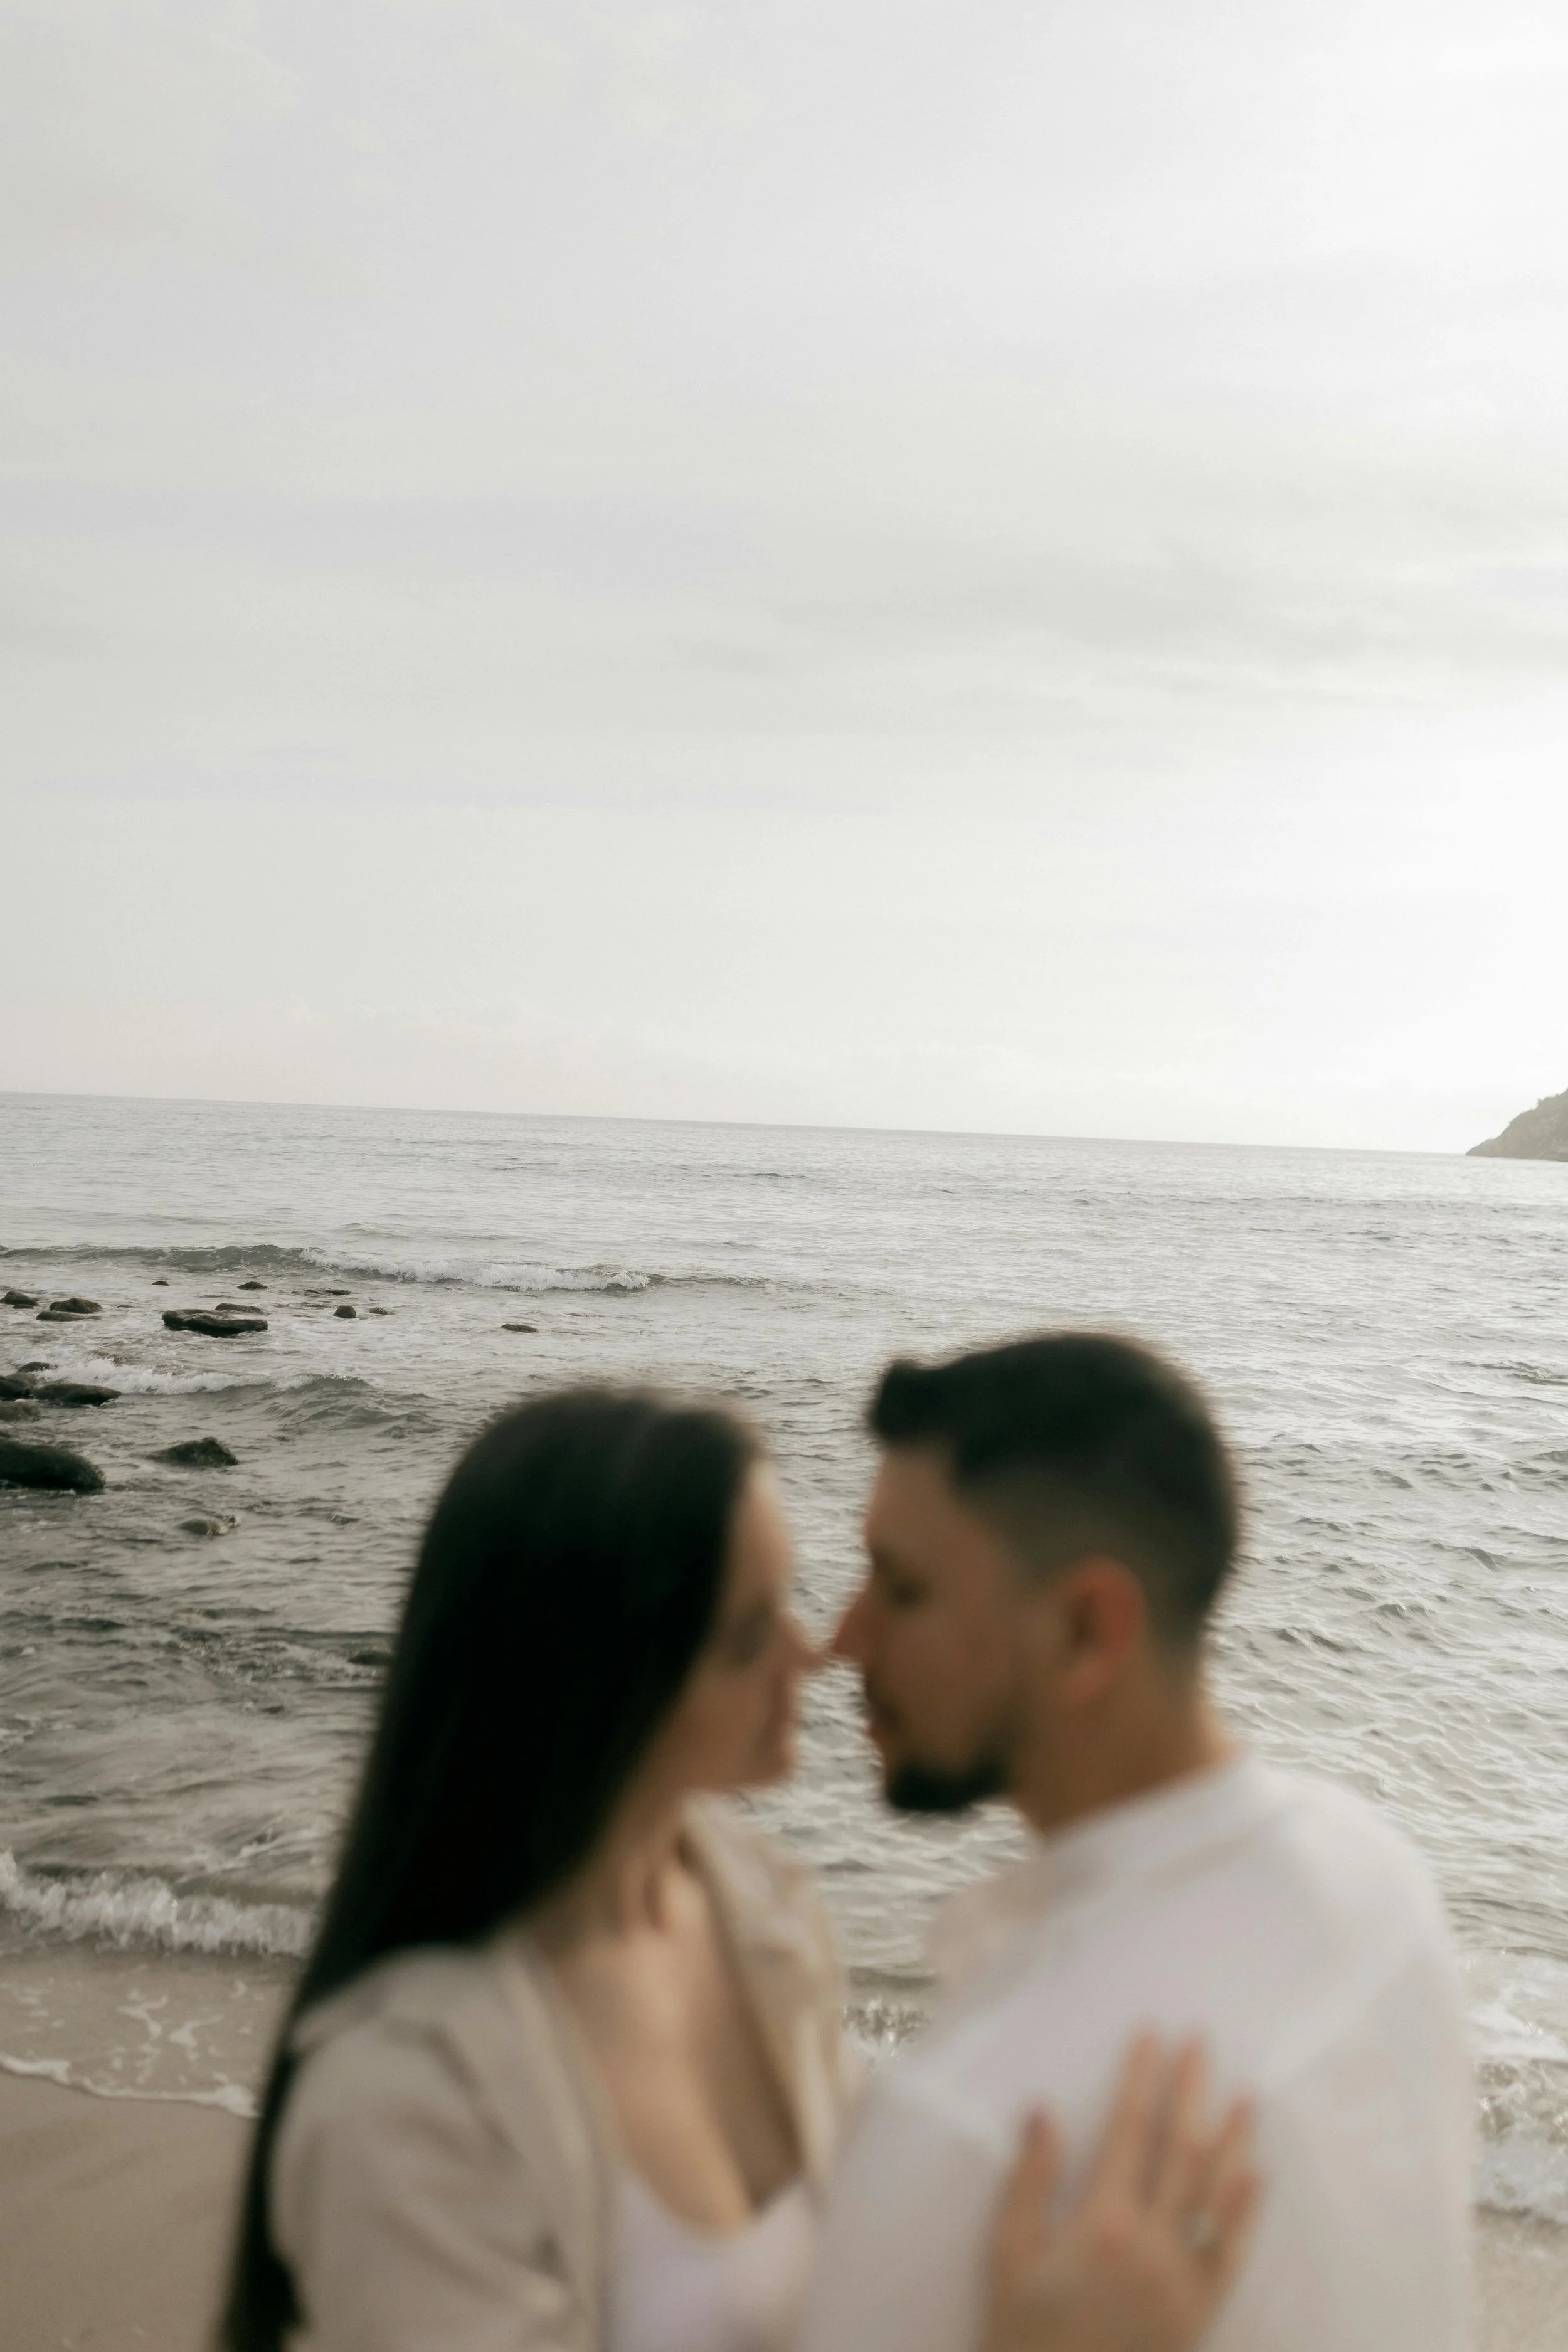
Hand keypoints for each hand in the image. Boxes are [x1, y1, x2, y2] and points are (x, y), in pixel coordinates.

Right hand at [980, 2034, 1259, 2351]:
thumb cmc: (1021, 2332)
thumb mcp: (1007, 2255)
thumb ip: (1030, 2182)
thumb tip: (1044, 2111)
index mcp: (1103, 2223)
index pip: (1130, 2132)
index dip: (1142, 2079)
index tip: (1152, 2034)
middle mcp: (1153, 2245)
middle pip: (1181, 2151)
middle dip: (1192, 2092)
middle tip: (1201, 2043)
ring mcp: (1184, 2281)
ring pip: (1218, 2195)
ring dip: (1233, 2140)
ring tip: (1245, 2096)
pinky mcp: (1201, 2313)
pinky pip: (1232, 2254)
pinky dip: (1247, 2211)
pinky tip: (1256, 2176)